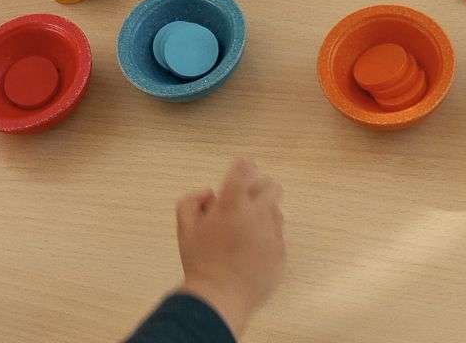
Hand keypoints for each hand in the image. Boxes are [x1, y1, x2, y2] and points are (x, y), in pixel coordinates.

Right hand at [176, 159, 285, 337]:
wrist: (220, 298)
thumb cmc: (199, 262)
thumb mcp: (184, 228)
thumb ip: (193, 201)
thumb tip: (211, 194)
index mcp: (232, 203)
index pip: (244, 169)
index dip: (243, 166)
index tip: (241, 170)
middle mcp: (257, 213)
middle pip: (271, 186)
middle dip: (259, 189)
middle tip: (245, 202)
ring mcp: (273, 234)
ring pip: (275, 211)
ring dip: (263, 214)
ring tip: (245, 233)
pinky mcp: (281, 253)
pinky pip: (278, 236)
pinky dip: (267, 238)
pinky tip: (252, 253)